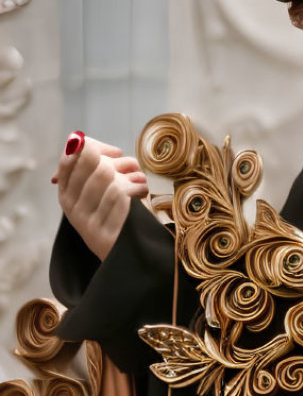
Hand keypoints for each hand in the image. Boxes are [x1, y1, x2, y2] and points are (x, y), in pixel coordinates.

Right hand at [52, 133, 148, 260]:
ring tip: (139, 182)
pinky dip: (138, 188)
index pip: (68, 162)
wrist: (125, 255)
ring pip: (109, 177)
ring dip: (131, 175)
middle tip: (128, 167)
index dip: (90, 149)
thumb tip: (81, 140)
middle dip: (117, 162)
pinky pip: (121, 194)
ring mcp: (87, 220)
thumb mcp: (95, 192)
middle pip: (95, 166)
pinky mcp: (105, 230)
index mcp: (66, 195)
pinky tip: (142, 194)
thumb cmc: (113, 215)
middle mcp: (72, 208)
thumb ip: (90, 167)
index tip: (112, 153)